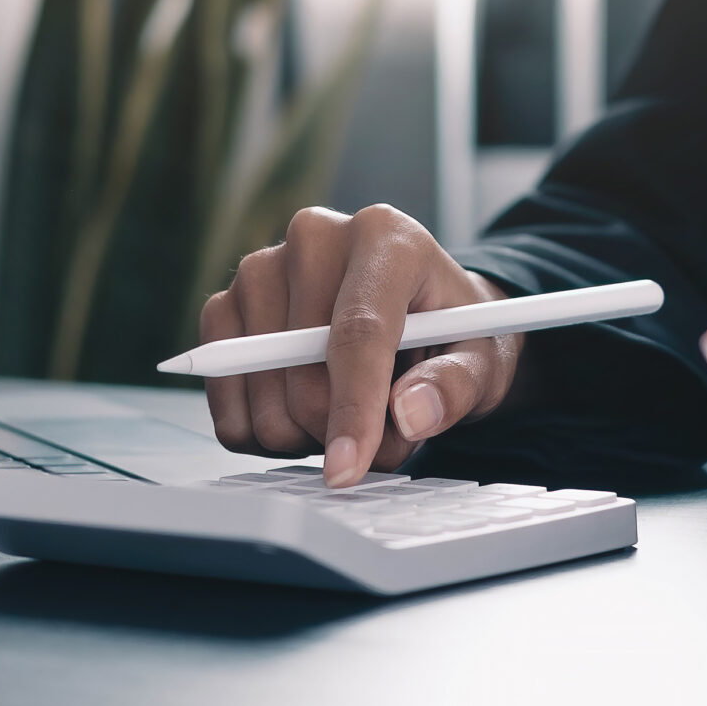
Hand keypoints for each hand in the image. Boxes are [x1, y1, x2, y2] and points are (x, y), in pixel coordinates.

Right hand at [198, 205, 521, 486]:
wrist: (417, 315)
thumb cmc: (450, 335)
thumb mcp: (482, 361)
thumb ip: (456, 387)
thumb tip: (410, 414)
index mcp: (384, 236)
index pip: (358, 330)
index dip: (352, 409)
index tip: (348, 469)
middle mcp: (312, 239)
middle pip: (303, 373)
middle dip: (339, 431)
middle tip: (382, 432)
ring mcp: (259, 270)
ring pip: (261, 395)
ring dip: (304, 434)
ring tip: (346, 412)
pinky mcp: (224, 306)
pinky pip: (225, 400)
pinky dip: (261, 430)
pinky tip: (301, 411)